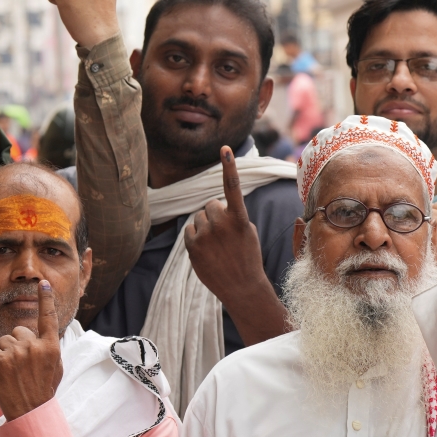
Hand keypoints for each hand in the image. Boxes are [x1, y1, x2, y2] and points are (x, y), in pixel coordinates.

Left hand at [0, 280, 63, 420]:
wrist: (30, 411)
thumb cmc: (43, 389)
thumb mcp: (55, 366)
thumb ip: (47, 347)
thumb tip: (40, 336)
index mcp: (51, 346)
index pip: (48, 317)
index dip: (46, 299)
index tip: (42, 283)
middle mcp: (35, 345)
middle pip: (19, 331)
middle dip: (18, 343)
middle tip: (22, 364)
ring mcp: (17, 352)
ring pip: (4, 341)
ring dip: (6, 353)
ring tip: (14, 371)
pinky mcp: (0, 359)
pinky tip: (5, 375)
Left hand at [184, 147, 267, 298]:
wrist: (242, 287)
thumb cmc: (247, 257)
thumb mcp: (247, 232)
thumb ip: (232, 216)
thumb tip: (213, 208)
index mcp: (240, 218)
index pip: (232, 187)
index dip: (229, 167)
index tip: (224, 149)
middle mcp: (221, 223)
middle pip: (210, 205)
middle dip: (215, 215)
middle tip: (224, 234)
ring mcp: (206, 234)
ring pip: (198, 218)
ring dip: (205, 227)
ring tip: (217, 245)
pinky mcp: (193, 246)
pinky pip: (189, 230)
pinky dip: (195, 237)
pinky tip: (206, 251)